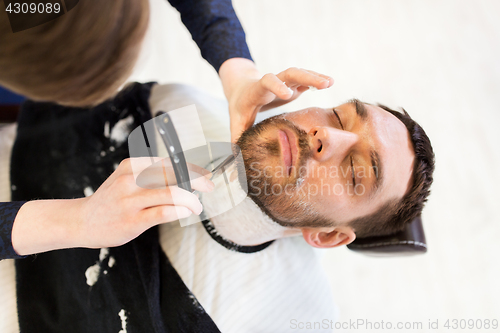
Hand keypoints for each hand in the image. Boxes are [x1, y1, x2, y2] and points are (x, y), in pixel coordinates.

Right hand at [78, 157, 213, 247]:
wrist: (81, 221)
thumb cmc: (112, 200)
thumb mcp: (127, 179)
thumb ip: (152, 176)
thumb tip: (188, 177)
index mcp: (132, 165)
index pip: (170, 162)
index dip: (192, 169)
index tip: (205, 176)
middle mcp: (131, 179)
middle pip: (174, 174)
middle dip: (197, 181)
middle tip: (209, 188)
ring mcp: (131, 200)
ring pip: (172, 193)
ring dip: (192, 200)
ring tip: (197, 206)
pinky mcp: (133, 220)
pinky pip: (164, 212)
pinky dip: (181, 211)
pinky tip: (186, 213)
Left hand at [219, 59, 333, 142]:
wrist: (242, 87)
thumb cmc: (240, 107)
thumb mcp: (236, 121)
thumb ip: (237, 137)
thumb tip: (237, 158)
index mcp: (257, 91)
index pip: (267, 83)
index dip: (276, 87)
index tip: (288, 96)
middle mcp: (272, 82)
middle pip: (289, 73)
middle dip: (305, 77)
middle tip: (323, 85)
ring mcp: (283, 82)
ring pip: (299, 74)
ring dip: (314, 77)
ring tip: (330, 82)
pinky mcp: (291, 84)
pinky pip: (305, 79)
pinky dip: (316, 79)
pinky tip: (329, 81)